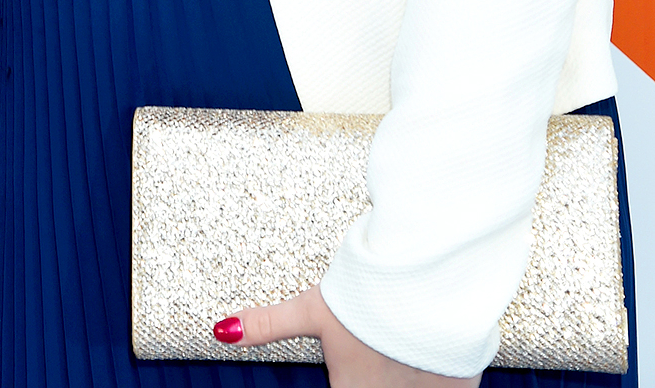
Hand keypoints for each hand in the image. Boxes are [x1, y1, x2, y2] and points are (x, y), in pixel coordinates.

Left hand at [215, 284, 481, 387]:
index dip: (344, 383)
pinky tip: (430, 359)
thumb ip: (268, 325)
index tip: (346, 376)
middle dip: (374, 377)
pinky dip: (435, 378)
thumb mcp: (312, 308)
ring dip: (403, 376)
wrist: (429, 279)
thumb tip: (221, 331)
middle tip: (375, 355)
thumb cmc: (368, 295)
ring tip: (397, 354)